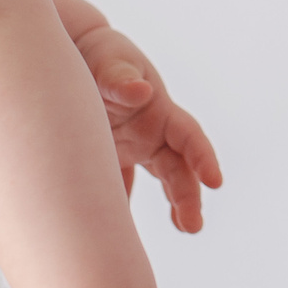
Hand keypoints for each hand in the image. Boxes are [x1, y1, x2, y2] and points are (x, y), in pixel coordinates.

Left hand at [74, 25, 222, 233]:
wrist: (71, 53)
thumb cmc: (96, 54)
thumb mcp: (109, 61)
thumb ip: (120, 78)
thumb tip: (141, 92)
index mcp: (159, 111)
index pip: (189, 137)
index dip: (204, 158)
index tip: (215, 181)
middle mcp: (150, 134)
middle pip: (178, 169)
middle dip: (188, 197)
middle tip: (191, 225)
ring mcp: (129, 148)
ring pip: (156, 183)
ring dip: (170, 207)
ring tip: (182, 228)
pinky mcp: (106, 158)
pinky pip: (117, 189)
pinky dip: (118, 210)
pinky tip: (115, 234)